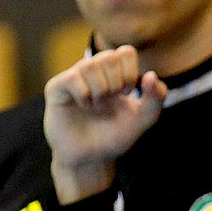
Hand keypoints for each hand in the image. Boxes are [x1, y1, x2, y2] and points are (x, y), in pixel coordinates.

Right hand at [43, 45, 168, 203]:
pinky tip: (84, 106)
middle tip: (111, 100)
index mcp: (114, 74)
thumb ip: (155, 99)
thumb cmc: (114, 136)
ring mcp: (74, 77)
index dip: (130, 72)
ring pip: (90, 65)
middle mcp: (93, 72)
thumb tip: (151, 74)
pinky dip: (84, 95)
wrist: (90, 158)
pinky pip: (73, 78)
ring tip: (97, 107)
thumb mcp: (142, 120)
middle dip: (116, 82)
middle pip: (108, 55)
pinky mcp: (57, 87)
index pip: (125, 52)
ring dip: (101, 90)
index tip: (127, 93)